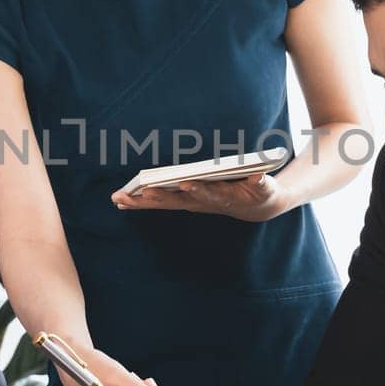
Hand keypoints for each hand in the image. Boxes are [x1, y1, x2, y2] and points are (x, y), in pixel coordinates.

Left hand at [111, 174, 289, 222]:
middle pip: (177, 200)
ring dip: (141, 202)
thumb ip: (263, 183)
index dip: (198, 190)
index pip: (208, 193)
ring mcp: (192, 203)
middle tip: (139, 193)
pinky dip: (141, 202)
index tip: (186, 184)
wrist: (256, 207)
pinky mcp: (185, 202)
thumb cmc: (259, 192)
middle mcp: (203, 202)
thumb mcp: (266, 188)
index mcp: (223, 197)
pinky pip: (160, 203)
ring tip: (118, 199)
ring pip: (163, 203)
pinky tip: (123, 201)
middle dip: (158, 197)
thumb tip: (259, 177)